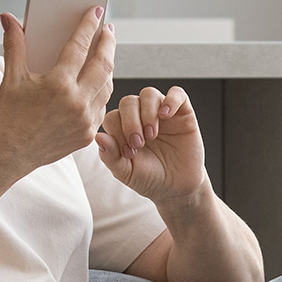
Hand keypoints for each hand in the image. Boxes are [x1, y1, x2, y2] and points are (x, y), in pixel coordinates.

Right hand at [0, 8, 113, 173]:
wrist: (7, 154)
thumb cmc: (7, 116)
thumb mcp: (11, 78)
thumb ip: (15, 45)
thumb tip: (9, 18)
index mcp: (58, 85)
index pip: (80, 46)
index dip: (89, 26)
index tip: (96, 12)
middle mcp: (76, 102)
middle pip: (103, 64)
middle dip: (108, 43)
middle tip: (109, 30)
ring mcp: (85, 121)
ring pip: (107, 86)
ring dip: (107, 67)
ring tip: (104, 54)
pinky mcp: (88, 135)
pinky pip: (102, 107)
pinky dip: (100, 92)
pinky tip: (96, 82)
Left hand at [96, 85, 209, 204]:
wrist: (177, 187)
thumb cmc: (150, 178)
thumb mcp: (127, 172)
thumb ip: (110, 156)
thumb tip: (98, 137)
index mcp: (123, 129)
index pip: (113, 117)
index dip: (117, 132)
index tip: (129, 152)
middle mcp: (141, 116)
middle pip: (128, 102)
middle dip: (130, 122)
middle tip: (139, 143)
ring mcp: (161, 113)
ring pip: (149, 94)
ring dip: (147, 113)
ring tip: (152, 135)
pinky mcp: (183, 112)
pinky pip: (177, 94)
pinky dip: (171, 100)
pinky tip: (166, 116)